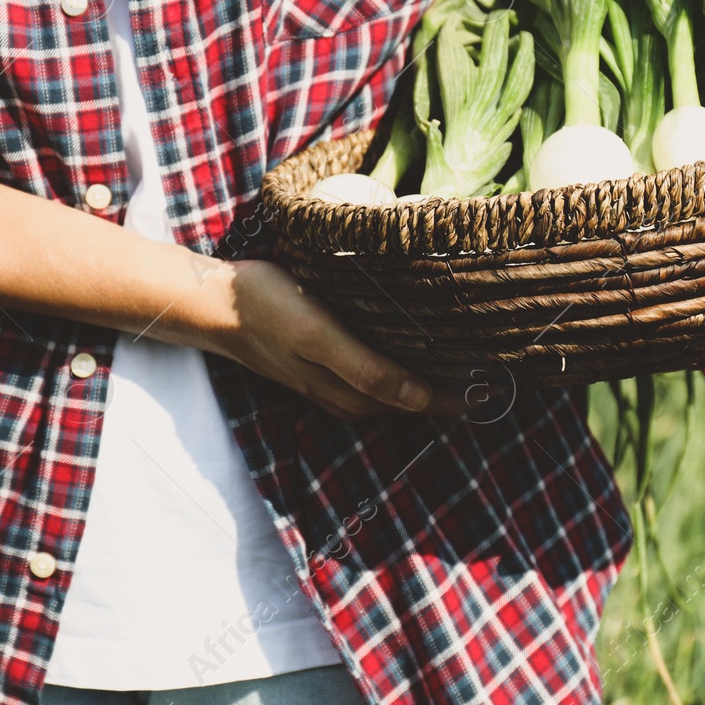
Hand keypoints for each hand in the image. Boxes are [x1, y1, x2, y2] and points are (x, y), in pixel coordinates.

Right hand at [194, 259, 470, 419]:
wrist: (211, 303)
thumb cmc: (268, 310)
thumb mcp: (321, 336)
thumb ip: (367, 370)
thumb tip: (419, 399)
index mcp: (347, 388)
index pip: (414, 400)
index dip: (453, 398)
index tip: (493, 387)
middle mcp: (339, 390)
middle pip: (402, 401)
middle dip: (442, 394)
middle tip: (483, 375)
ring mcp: (323, 377)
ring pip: (382, 390)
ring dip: (417, 383)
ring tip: (452, 366)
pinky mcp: (311, 359)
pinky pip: (362, 373)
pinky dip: (389, 369)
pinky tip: (396, 349)